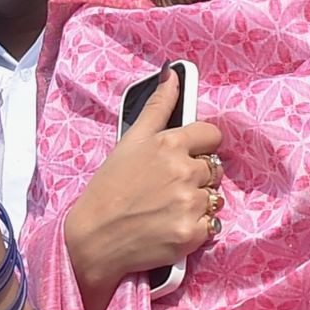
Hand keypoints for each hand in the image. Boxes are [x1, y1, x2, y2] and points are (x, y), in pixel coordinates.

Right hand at [65, 68, 222, 309]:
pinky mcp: (192, 234)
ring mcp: (190, 204)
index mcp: (170, 143)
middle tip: (169, 185)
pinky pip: (211, 225)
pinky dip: (196, 228)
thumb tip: (171, 72)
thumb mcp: (131, 139)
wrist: (95, 237)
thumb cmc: (109, 186)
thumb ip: (157, 106)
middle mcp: (185, 171)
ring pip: (214, 196)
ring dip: (198, 202)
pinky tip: (172, 225)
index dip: (200, 145)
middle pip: (214, 167)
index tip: (185, 155)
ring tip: (169, 206)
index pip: (212, 135)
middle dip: (197, 175)